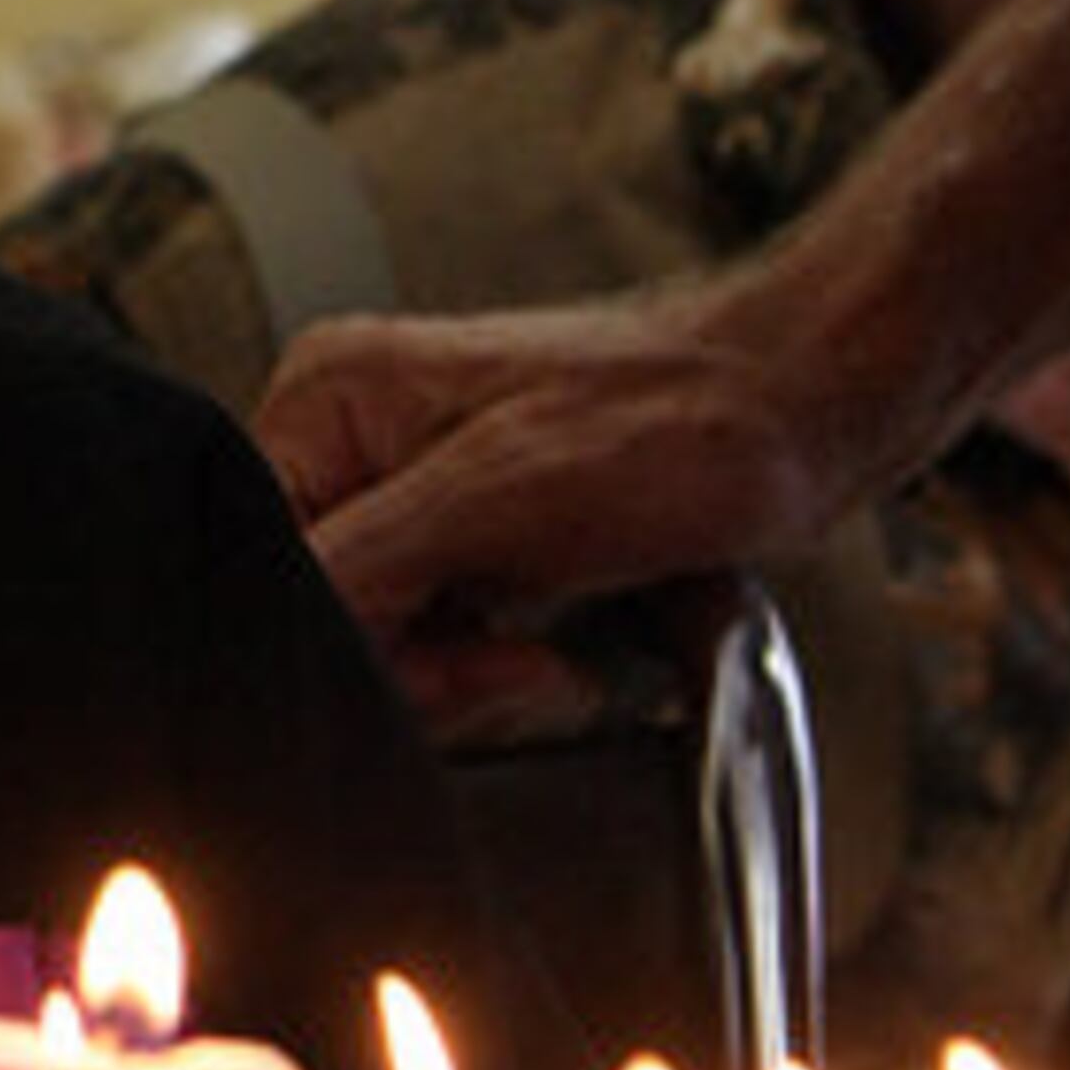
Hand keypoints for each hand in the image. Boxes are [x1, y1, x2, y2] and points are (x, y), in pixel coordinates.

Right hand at [250, 294, 838, 703]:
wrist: (813, 403)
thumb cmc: (686, 424)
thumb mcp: (498, 498)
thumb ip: (360, 567)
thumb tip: (257, 648)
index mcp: (325, 399)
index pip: (268, 567)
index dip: (351, 638)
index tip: (456, 653)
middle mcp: (349, 434)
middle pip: (320, 607)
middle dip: (419, 661)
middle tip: (522, 658)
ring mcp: (408, 482)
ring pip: (378, 632)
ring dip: (464, 670)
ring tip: (549, 650)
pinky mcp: (467, 525)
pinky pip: (433, 627)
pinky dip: (489, 658)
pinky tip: (551, 645)